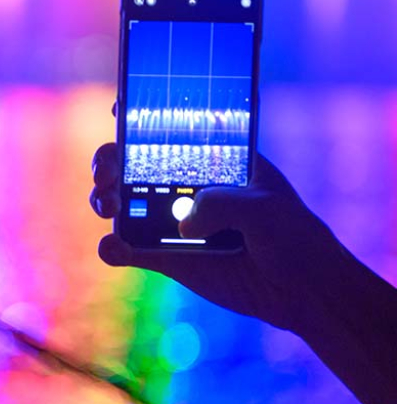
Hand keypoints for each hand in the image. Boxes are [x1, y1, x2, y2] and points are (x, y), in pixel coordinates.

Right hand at [90, 141, 349, 332]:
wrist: (302, 292)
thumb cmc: (293, 236)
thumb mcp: (265, 207)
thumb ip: (221, 204)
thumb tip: (182, 224)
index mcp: (207, 158)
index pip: (167, 127)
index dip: (138, 115)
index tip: (120, 111)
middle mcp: (181, 184)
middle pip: (127, 161)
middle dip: (107, 160)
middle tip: (107, 173)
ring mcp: (168, 220)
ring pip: (117, 201)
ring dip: (101, 198)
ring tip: (110, 207)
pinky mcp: (163, 257)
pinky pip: (125, 249)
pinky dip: (111, 248)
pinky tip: (113, 248)